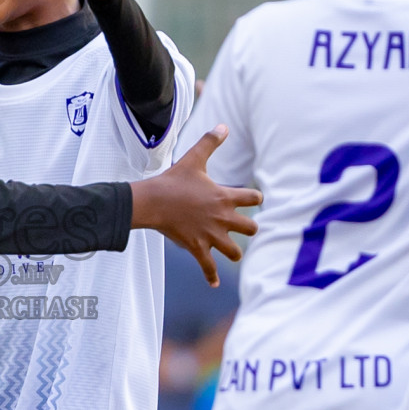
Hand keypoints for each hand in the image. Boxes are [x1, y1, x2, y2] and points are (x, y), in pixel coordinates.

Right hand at [131, 125, 261, 285]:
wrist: (153, 201)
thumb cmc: (173, 180)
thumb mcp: (194, 159)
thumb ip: (210, 143)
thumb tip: (223, 125)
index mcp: (225, 197)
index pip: (254, 199)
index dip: (255, 199)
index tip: (253, 200)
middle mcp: (222, 218)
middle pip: (251, 229)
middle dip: (248, 229)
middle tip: (242, 228)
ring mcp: (210, 235)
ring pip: (234, 251)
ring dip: (233, 252)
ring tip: (230, 252)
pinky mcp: (197, 247)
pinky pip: (208, 267)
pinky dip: (212, 276)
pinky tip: (215, 284)